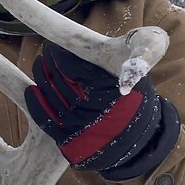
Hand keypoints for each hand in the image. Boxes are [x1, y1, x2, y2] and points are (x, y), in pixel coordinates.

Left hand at [25, 41, 179, 179]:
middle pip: (61, 81)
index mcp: (115, 89)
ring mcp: (83, 128)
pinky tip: (32, 90)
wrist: (139, 141)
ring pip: (52, 97)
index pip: (75, 66)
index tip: (54, 47)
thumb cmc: (139, 97)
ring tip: (40, 65)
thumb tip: (120, 42)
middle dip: (50, 64)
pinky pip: (46, 120)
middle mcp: (98, 110)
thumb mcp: (151, 71)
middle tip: (46, 53)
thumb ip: (143, 49)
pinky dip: (36, 104)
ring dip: (42, 79)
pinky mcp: (72, 142)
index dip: (60, 55)